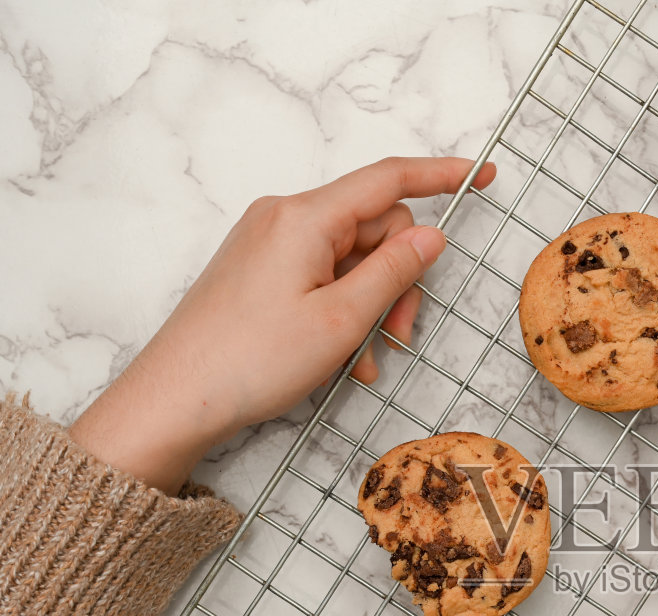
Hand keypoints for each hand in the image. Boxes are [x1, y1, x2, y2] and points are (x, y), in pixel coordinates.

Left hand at [70, 156, 495, 492]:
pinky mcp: (260, 271)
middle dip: (398, 279)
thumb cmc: (250, 361)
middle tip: (398, 335)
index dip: (440, 176)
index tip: (481, 176)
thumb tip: (429, 236)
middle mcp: (284, 218)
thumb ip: (394, 271)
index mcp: (305, 217)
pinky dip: (342, 313)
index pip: (388, 180)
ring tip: (365, 361)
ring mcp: (269, 244)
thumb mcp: (341, 320)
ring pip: (351, 260)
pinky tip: (342, 359)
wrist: (176, 398)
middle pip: (374, 229)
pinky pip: (322, 277)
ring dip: (371, 307)